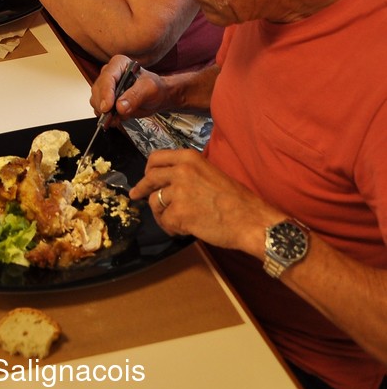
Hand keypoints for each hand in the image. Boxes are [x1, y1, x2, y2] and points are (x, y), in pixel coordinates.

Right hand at [90, 55, 168, 120]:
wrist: (156, 97)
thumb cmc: (154, 87)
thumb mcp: (150, 89)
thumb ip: (135, 96)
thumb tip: (120, 107)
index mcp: (119, 64)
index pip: (107, 77)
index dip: (105, 93)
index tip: (107, 107)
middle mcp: (109, 74)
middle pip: (98, 89)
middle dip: (104, 104)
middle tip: (113, 116)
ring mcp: (106, 87)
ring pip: (96, 100)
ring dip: (105, 112)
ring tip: (119, 117)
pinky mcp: (105, 100)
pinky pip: (99, 110)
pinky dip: (106, 117)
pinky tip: (117, 118)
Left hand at [130, 148, 278, 252]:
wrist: (250, 220)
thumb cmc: (235, 200)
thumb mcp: (209, 172)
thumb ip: (187, 172)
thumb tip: (167, 180)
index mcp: (189, 157)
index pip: (156, 158)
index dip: (148, 169)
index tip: (145, 177)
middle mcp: (180, 170)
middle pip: (149, 178)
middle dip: (142, 189)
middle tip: (137, 195)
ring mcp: (178, 192)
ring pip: (154, 202)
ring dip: (162, 213)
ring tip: (176, 221)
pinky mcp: (178, 213)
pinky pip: (164, 221)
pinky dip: (171, 227)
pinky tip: (182, 230)